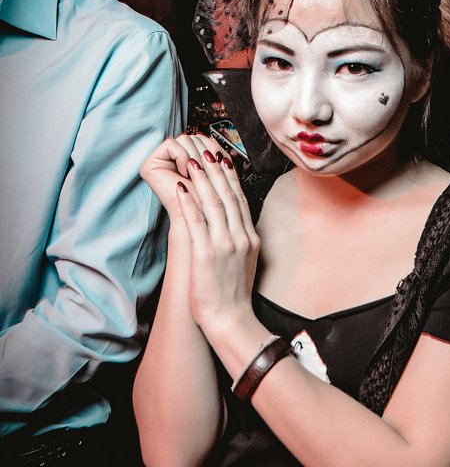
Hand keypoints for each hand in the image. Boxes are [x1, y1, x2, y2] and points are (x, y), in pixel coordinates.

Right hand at [140, 133, 225, 222]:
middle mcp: (171, 158)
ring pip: (185, 139)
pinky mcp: (150, 164)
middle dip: (205, 154)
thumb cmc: (207, 200)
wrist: (197, 220)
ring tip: (194, 175)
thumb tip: (214, 140)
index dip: (214, 150)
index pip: (203, 139)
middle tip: (203, 173)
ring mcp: (160, 161)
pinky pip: (172, 144)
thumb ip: (216, 154)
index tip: (216, 166)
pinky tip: (183, 173)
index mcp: (185, 158)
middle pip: (194, 137)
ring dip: (195, 157)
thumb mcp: (216, 172)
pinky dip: (182, 157)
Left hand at [175, 142, 260, 333]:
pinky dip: (190, 202)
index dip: (229, 174)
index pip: (239, 198)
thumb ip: (239, 239)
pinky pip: (197, 222)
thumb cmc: (233, 295)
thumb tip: (232, 222)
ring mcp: (224, 245)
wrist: (231, 320)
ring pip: (213, 203)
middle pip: (228, 194)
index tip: (220, 156)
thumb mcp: (244, 261)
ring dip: (202, 178)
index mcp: (249, 237)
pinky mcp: (206, 254)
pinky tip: (181, 187)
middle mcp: (240, 237)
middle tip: (205, 147)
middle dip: (215, 168)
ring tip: (192, 159)